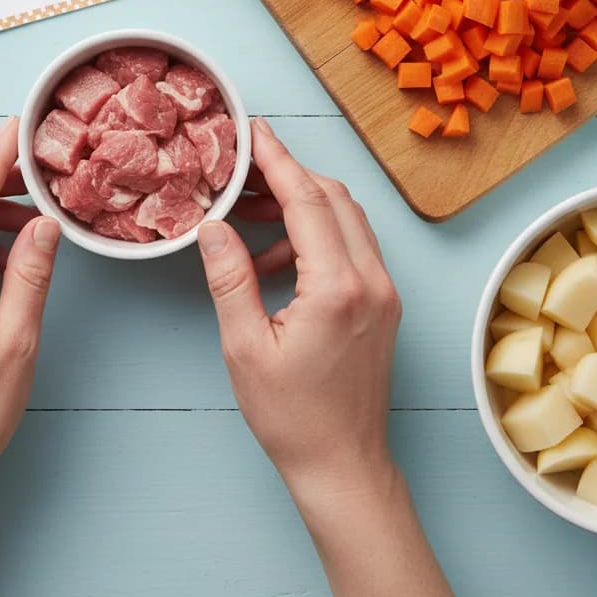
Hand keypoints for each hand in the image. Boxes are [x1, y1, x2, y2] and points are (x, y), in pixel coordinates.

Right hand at [197, 118, 401, 506]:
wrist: (343, 465)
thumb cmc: (292, 417)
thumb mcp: (245, 346)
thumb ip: (229, 277)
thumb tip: (212, 227)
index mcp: (337, 288)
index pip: (307, 200)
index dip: (277, 160)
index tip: (254, 132)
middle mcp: (372, 281)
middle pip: (333, 198)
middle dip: (288, 176)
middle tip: (242, 173)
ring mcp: (384, 292)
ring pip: (346, 219)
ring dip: (301, 206)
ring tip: (248, 221)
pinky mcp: (383, 305)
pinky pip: (352, 248)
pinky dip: (315, 237)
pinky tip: (275, 262)